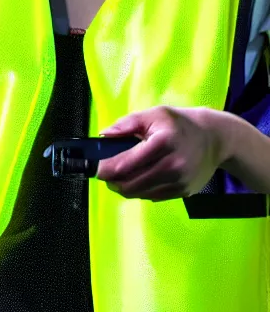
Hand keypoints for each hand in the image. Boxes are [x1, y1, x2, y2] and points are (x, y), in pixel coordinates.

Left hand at [96, 106, 228, 201]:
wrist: (216, 138)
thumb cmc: (180, 124)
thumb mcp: (154, 114)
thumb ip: (126, 124)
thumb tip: (104, 136)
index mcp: (163, 142)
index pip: (124, 164)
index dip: (104, 169)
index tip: (95, 168)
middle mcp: (172, 165)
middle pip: (128, 184)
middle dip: (111, 180)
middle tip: (105, 173)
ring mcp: (178, 181)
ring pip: (138, 193)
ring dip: (123, 187)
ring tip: (120, 176)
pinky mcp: (182, 192)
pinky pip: (151, 197)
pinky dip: (139, 190)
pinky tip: (139, 179)